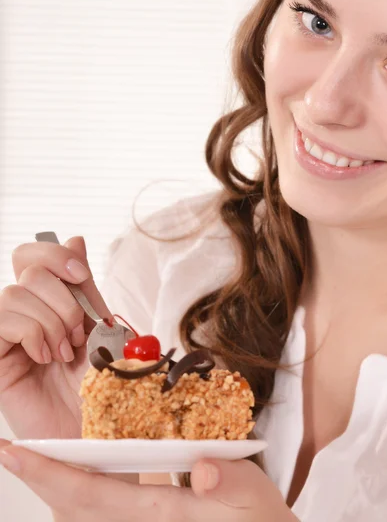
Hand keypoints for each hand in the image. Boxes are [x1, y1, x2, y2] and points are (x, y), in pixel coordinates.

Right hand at [0, 237, 109, 438]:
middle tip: (77, 333)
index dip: (56, 255)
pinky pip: (3, 319)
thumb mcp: (100, 326)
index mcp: (52, 300)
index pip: (35, 255)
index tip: (80, 275)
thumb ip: (85, 286)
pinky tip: (44, 357)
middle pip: (28, 267)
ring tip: (63, 352)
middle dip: (63, 298)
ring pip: (15, 292)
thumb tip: (74, 238)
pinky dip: (33, 333)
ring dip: (51, 321)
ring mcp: (8, 332)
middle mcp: (27, 311)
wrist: (94, 426)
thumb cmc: (100, 381)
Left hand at [0, 439, 297, 521]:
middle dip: (38, 481)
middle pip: (71, 511)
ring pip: (79, 519)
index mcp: (160, 514)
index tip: (17, 451)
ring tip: (39, 462)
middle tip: (13, 452)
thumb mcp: (254, 497)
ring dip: (53, 491)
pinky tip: (81, 482)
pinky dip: (77, 502)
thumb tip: (201, 469)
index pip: (90, 493)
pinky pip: (99, 519)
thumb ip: (228, 481)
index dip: (49, 472)